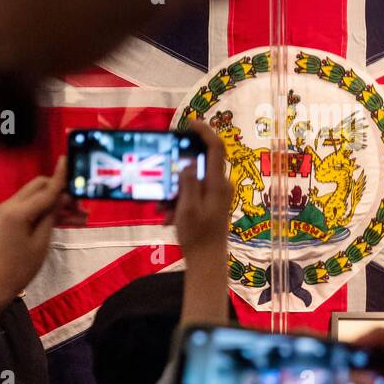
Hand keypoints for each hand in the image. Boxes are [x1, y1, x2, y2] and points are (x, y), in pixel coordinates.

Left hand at [0, 158, 68, 304]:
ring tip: (83, 216)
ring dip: (58, 203)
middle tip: (81, 204)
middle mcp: (11, 204)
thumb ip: (52, 213)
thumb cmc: (23, 265)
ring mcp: (10, 210)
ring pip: (39, 196)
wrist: (0, 282)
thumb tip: (63, 194)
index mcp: (18, 211)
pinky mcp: (12, 216)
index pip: (46, 190)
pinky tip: (71, 220)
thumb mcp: (43, 239)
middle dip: (61, 191)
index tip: (70, 159)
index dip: (61, 177)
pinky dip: (50, 211)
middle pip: (40, 186)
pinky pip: (34, 206)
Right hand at [169, 120, 231, 256]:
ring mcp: (216, 194)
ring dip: (174, 191)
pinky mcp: (210, 203)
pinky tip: (168, 217)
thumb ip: (187, 183)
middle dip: (177, 172)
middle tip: (163, 181)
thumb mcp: (187, 209)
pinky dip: (178, 201)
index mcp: (217, 184)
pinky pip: (192, 193)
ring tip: (164, 211)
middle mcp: (220, 185)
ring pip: (191, 181)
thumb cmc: (198, 237)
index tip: (190, 123)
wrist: (207, 261)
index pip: (215, 148)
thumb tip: (187, 161)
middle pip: (198, 164)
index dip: (204, 131)